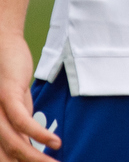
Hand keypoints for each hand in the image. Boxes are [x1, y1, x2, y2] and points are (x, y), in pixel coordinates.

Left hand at [0, 34, 54, 161]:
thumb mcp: (18, 107)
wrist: (2, 45)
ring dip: (37, 157)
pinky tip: (54, 142)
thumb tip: (34, 147)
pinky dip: (39, 134)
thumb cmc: (9, 79)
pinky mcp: (7, 97)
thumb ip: (22, 128)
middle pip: (8, 156)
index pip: (4, 156)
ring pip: (14, 143)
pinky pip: (22, 122)